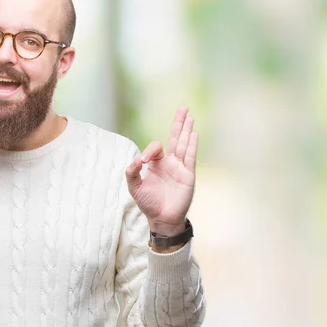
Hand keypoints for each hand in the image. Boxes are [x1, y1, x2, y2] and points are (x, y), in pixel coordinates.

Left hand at [125, 106, 197, 235]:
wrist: (162, 219)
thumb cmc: (148, 203)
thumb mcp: (134, 187)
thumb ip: (132, 172)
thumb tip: (135, 160)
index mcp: (156, 163)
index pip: (155, 147)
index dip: (148, 151)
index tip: (141, 162)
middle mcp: (170, 163)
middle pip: (175, 138)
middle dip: (178, 123)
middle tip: (183, 107)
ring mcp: (180, 168)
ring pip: (184, 144)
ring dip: (187, 130)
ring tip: (190, 116)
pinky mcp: (188, 175)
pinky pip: (190, 157)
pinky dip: (192, 145)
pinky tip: (194, 133)